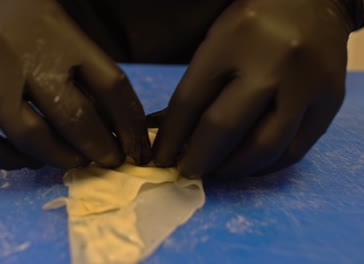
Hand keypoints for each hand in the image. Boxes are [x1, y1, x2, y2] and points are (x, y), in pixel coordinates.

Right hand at [0, 0, 150, 168]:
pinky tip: (28, 159)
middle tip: (107, 160)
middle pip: (72, 115)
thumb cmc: (32, 27)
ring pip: (29, 135)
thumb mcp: (68, 38)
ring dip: (59, 158)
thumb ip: (89, 79)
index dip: (131, 125)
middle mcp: (24, 56)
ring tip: (73, 161)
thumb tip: (117, 131)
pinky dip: (9, 161)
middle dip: (98, 148)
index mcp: (63, 39)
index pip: (112, 86)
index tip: (136, 149)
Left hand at [152, 0, 353, 178]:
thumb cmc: (255, 24)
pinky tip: (248, 166)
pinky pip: (294, 150)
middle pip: (226, 128)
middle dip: (199, 160)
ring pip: (264, 147)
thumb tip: (171, 135)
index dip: (170, 138)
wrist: (316, 2)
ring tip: (216, 172)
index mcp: (232, 41)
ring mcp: (306, 84)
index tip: (161, 159)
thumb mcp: (216, 42)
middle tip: (187, 172)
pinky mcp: (330, 101)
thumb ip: (196, 87)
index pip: (190, 101)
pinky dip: (265, 166)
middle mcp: (272, 63)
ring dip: (233, 170)